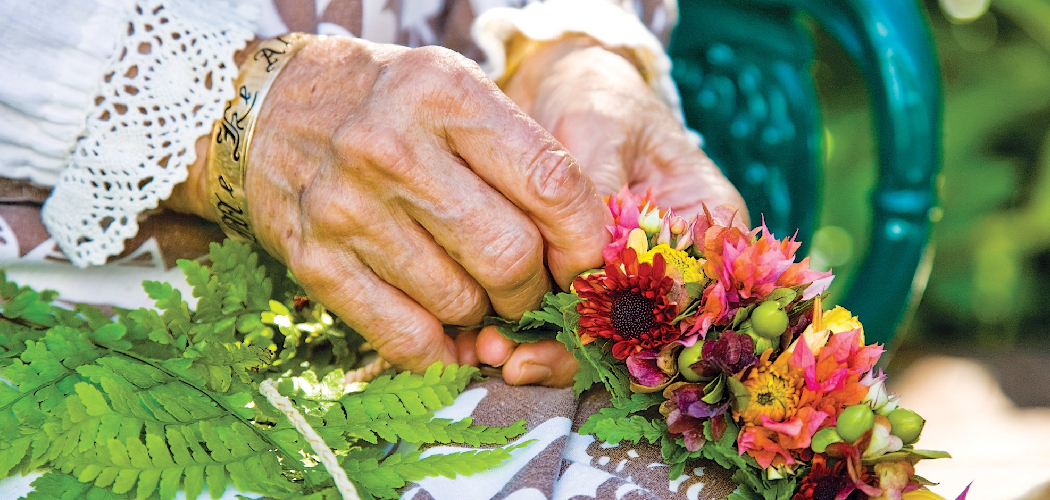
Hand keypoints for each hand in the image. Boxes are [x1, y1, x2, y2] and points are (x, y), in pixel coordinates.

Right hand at [171, 37, 610, 374]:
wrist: (262, 112)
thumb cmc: (382, 102)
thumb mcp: (455, 89)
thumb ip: (521, 155)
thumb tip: (581, 249)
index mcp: (443, 93)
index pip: (550, 182)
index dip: (584, 238)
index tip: (586, 261)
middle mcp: (391, 148)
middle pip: (509, 256)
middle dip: (534, 288)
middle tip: (526, 283)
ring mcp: (346, 208)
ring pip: (461, 304)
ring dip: (484, 314)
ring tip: (473, 290)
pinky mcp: (314, 261)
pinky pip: (405, 338)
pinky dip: (441, 352)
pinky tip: (448, 337)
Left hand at [473, 38, 748, 385]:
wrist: (567, 84)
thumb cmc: (598, 95)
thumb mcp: (599, 129)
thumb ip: (596, 193)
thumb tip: (587, 268)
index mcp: (705, 221)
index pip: (683, 294)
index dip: (634, 328)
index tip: (578, 339)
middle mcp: (672, 260)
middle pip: (638, 331)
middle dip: (574, 352)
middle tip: (513, 360)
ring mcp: (626, 275)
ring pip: (593, 336)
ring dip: (541, 351)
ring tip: (485, 352)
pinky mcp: (583, 279)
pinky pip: (558, 320)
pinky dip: (519, 335)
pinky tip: (475, 344)